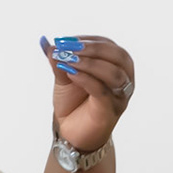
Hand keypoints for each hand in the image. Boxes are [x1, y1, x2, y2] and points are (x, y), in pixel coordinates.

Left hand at [41, 35, 135, 150]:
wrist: (70, 132)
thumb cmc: (73, 103)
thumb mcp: (64, 77)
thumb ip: (59, 61)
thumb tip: (48, 43)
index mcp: (116, 66)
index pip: (109, 45)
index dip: (88, 40)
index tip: (66, 41)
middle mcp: (124, 79)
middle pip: (117, 56)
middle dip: (92, 48)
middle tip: (68, 47)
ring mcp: (120, 96)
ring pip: (113, 73)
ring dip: (89, 63)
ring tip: (67, 60)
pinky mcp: (110, 110)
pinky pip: (103, 91)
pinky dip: (86, 79)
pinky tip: (71, 74)